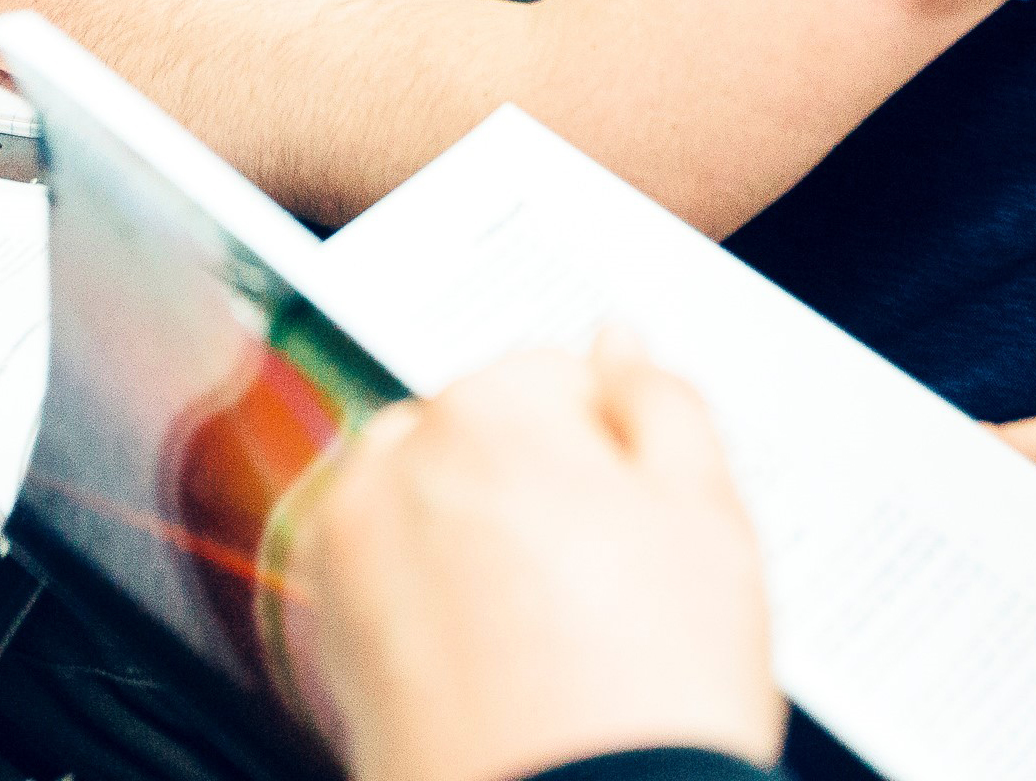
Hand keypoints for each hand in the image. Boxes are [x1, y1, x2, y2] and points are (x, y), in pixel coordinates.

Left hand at [292, 333, 785, 780]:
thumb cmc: (650, 695)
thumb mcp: (709, 522)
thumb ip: (662, 402)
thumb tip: (617, 339)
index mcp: (489, 410)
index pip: (551, 377)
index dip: (608, 452)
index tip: (633, 520)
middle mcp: (397, 455)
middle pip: (476, 432)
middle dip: (529, 482)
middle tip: (599, 587)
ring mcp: (349, 540)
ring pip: (421, 495)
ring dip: (465, 530)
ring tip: (543, 629)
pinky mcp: (326, 620)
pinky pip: (380, 570)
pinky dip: (420, 594)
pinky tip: (485, 657)